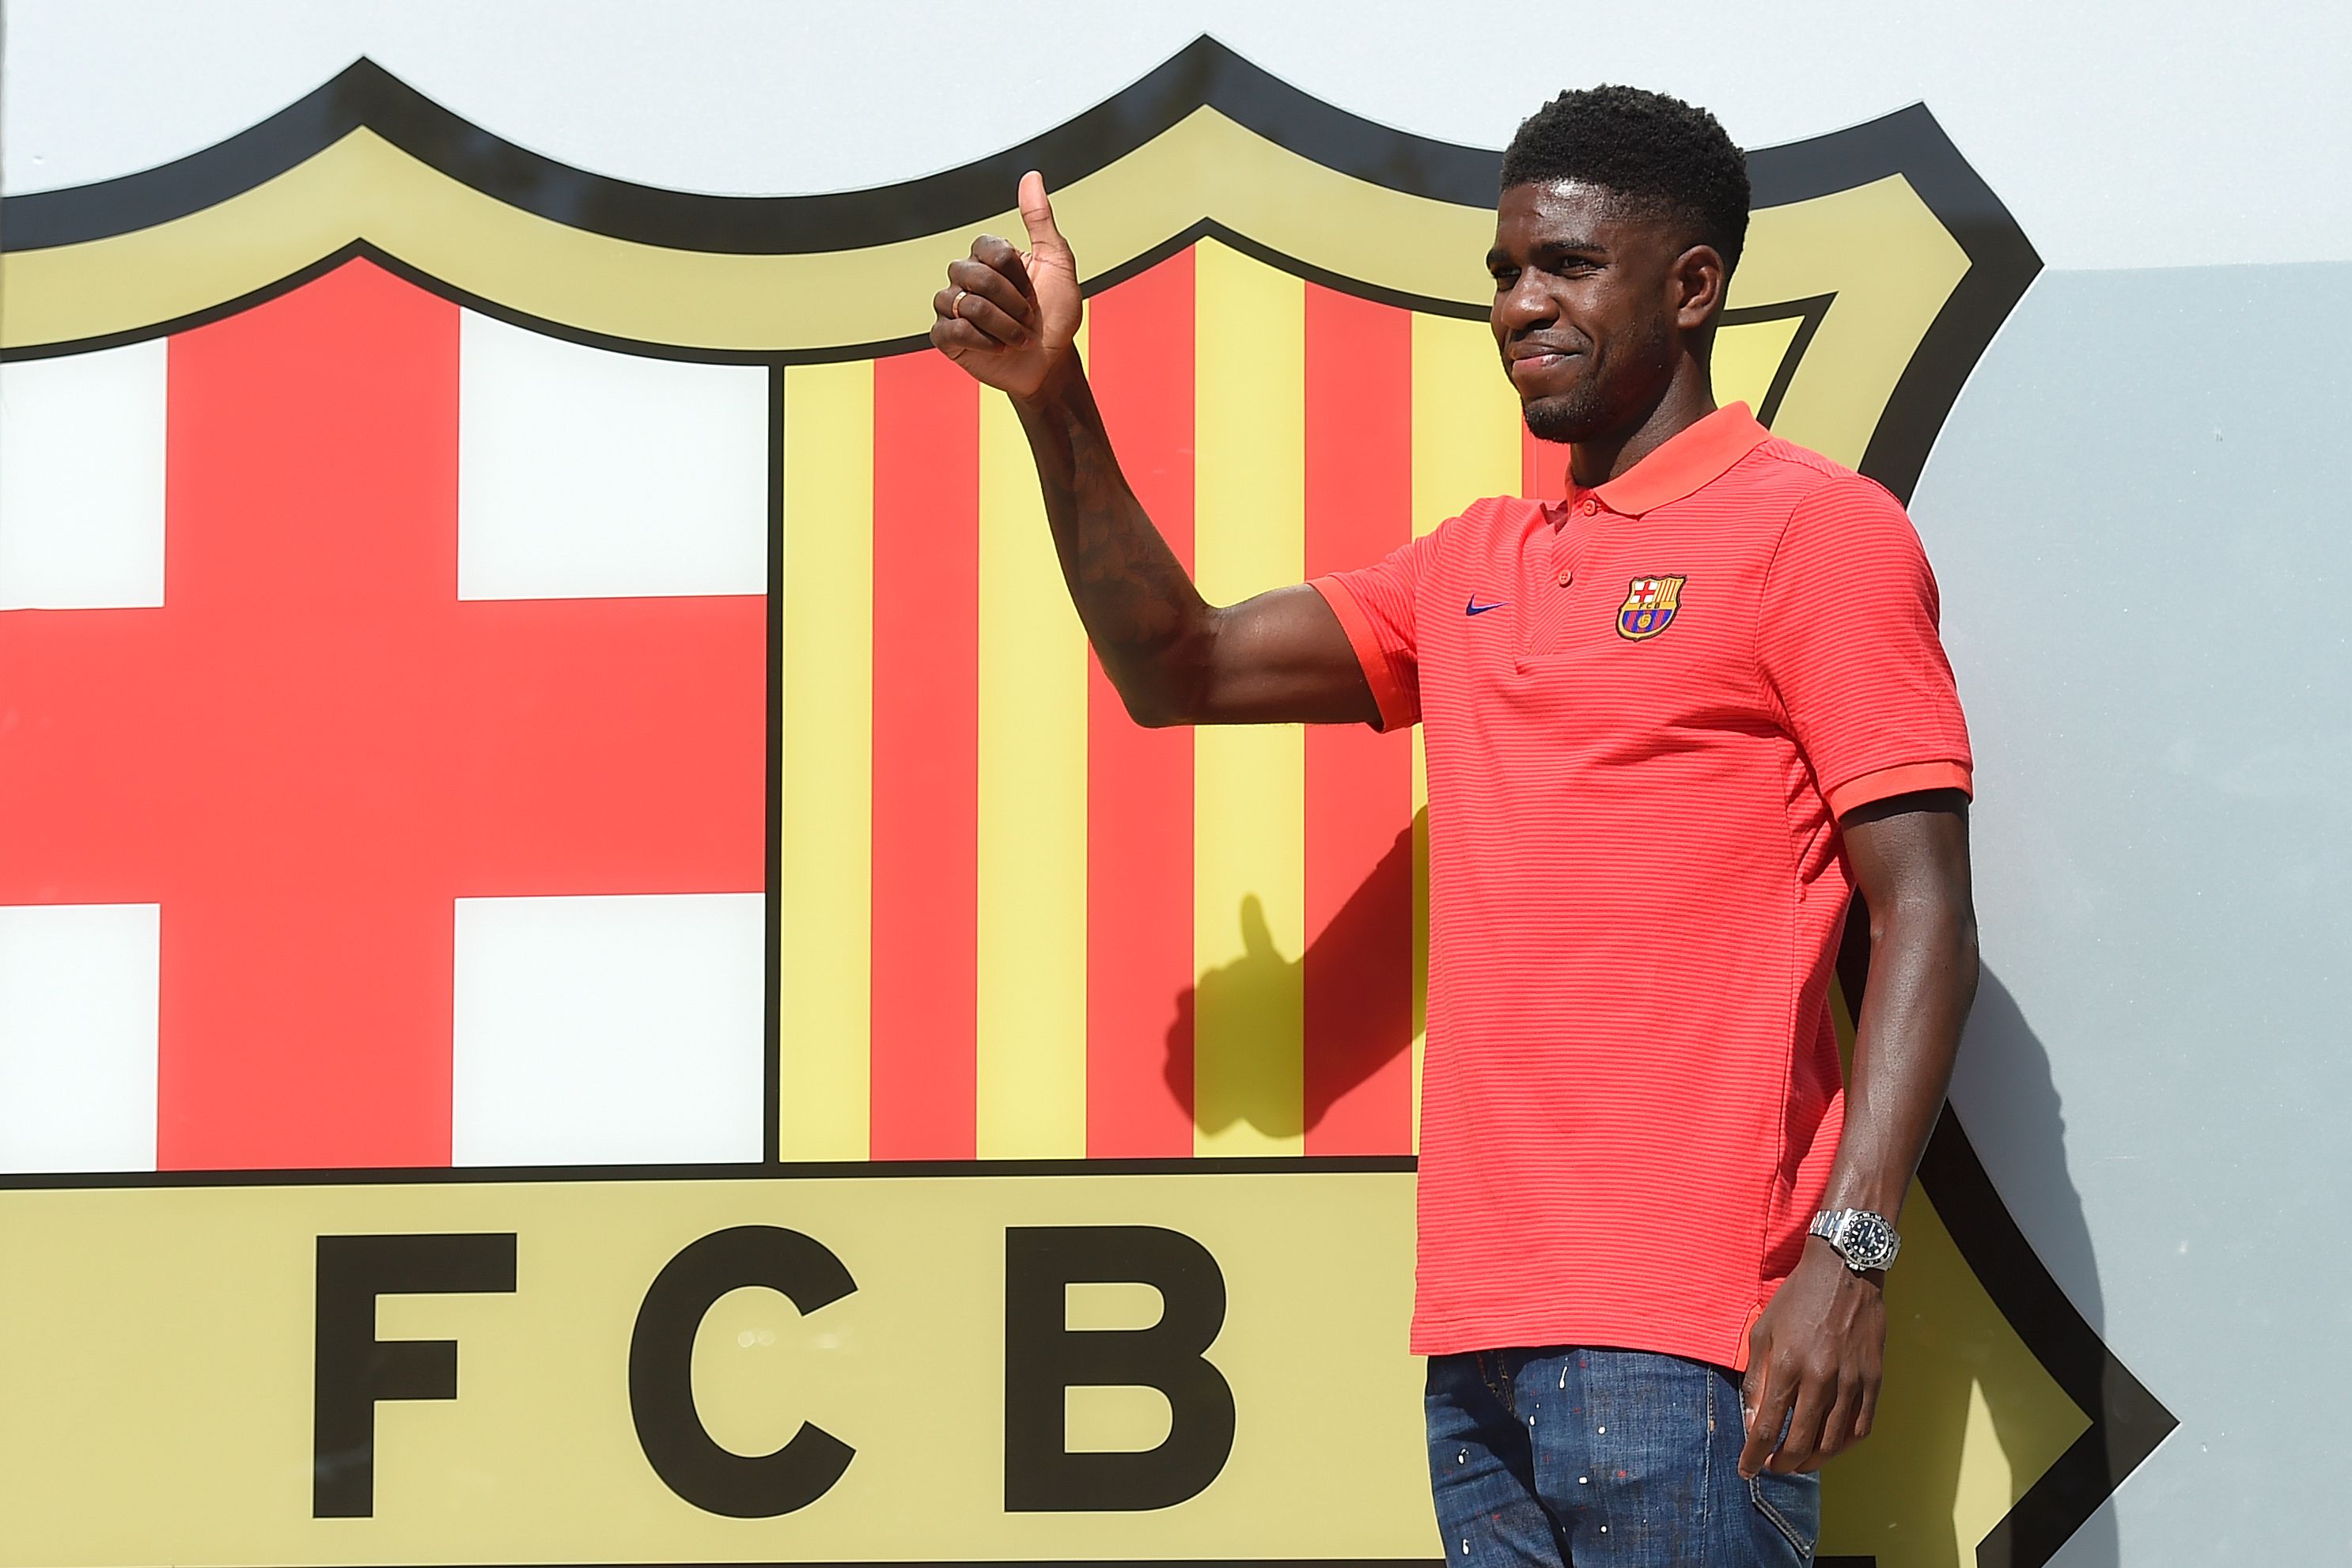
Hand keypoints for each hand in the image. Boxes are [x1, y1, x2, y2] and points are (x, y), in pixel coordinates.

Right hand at [929, 171, 1081, 400]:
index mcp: (988, 257)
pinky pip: (951, 330)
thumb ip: (1041, 221)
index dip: (1017, 275)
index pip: (988, 248)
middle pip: (974, 275)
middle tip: (1029, 320)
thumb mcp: (1058, 264)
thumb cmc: (1056, 315)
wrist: (1052, 362)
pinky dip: (984, 342)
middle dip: (1011, 303)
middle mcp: (965, 277)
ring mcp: (952, 306)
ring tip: (1018, 339)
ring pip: (965, 304)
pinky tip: (999, 349)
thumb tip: (1032, 175)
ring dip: (1003, 327)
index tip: (1034, 292)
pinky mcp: (946, 337)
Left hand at [1738, 1237, 1885, 1475]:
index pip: (1768, 1426)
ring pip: (1832, 1441)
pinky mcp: (1874, 1379)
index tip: (1746, 1470)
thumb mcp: (1763, 1331)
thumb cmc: (1797, 1299)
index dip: (1755, 1455)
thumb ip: (1757, 1379)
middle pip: (1801, 1442)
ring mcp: (1852, 1380)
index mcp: (1787, 1364)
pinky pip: (1861, 1426)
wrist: (1844, 1271)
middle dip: (1783, 1464)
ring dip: (1813, 1460)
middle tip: (1774, 1467)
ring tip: (1799, 1462)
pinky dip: (1843, 1445)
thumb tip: (1753, 1421)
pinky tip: (1830, 1446)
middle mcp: (1820, 1377)